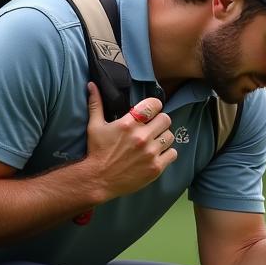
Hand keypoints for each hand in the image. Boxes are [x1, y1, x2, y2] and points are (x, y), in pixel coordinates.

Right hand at [84, 83, 176, 198]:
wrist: (98, 179)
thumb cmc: (97, 152)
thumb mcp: (94, 126)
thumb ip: (96, 104)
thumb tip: (92, 85)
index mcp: (129, 123)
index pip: (154, 105)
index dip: (154, 106)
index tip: (151, 112)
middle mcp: (141, 136)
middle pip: (166, 119)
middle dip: (160, 122)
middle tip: (153, 128)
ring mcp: (150, 153)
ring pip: (170, 136)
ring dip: (163, 137)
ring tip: (154, 142)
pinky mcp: (156, 167)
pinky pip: (173, 153)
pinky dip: (167, 153)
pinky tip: (158, 154)